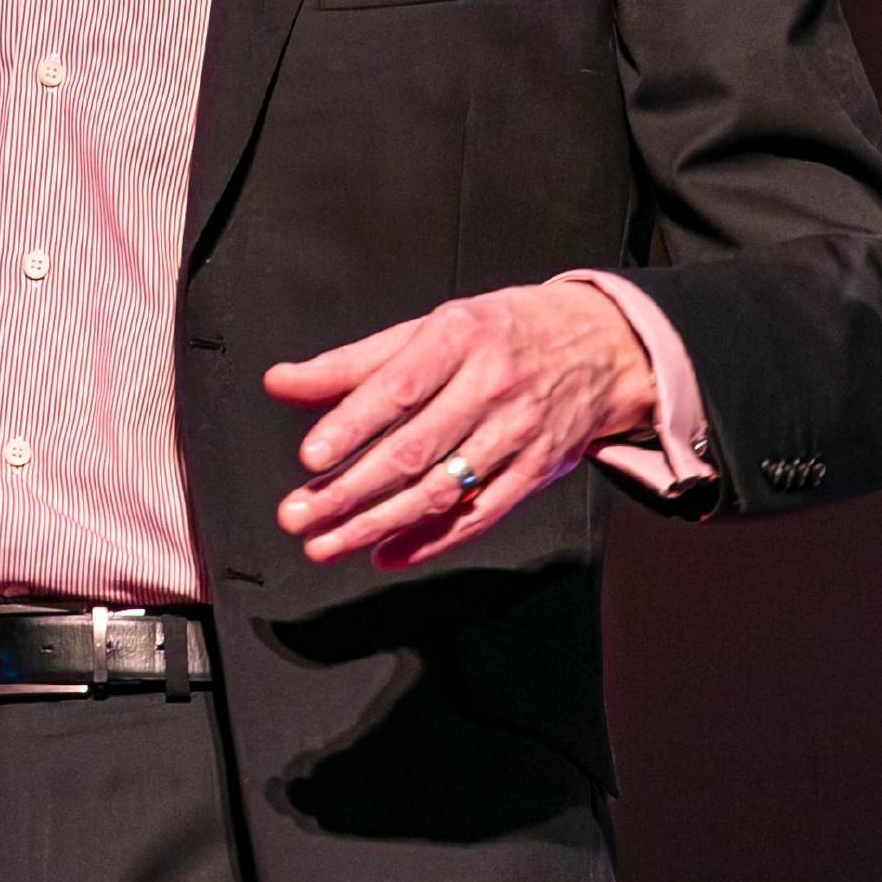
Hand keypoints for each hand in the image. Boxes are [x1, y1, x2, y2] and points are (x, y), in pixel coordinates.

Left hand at [262, 282, 658, 570]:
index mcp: (458, 337)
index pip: (397, 387)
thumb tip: (280, 383)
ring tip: (326, 544)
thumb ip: (352, 363)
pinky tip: (387, 554)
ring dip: (378, 524)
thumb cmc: (500, 331)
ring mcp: (518, 433)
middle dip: (349, 490)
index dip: (352, 425)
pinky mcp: (537, 472)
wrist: (602, 345)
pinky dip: (432, 540)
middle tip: (298, 516)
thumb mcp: (429, 328)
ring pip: (441, 489)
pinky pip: (479, 514)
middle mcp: (491, 386)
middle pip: (412, 449)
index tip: (311, 456)